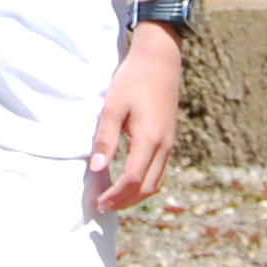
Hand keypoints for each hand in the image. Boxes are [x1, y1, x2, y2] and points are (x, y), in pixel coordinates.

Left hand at [89, 21, 180, 209]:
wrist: (160, 59)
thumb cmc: (133, 79)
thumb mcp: (112, 107)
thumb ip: (105, 139)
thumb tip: (96, 169)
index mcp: (149, 139)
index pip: (132, 180)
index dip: (115, 195)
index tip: (98, 202)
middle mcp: (164, 145)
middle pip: (148, 187)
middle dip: (125, 202)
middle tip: (103, 206)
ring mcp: (170, 143)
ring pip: (157, 182)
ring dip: (136, 196)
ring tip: (114, 199)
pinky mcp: (169, 139)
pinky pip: (161, 171)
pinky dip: (146, 184)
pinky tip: (129, 181)